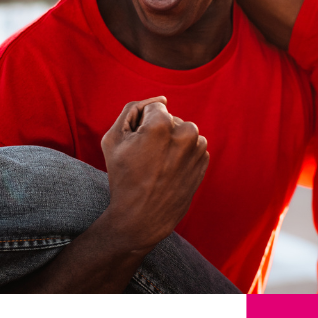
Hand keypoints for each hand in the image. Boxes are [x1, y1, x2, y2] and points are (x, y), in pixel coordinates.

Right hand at [99, 96, 209, 253]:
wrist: (142, 218)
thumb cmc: (123, 178)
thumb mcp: (113, 139)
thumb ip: (132, 109)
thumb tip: (160, 99)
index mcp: (162, 125)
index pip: (155, 108)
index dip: (143, 124)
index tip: (138, 144)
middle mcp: (185, 133)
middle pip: (171, 119)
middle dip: (160, 132)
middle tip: (147, 158)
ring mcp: (197, 149)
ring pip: (184, 132)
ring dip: (173, 142)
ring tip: (159, 165)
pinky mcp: (204, 161)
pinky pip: (192, 147)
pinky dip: (182, 154)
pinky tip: (169, 170)